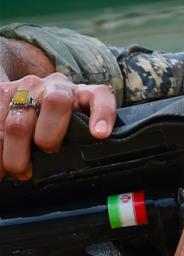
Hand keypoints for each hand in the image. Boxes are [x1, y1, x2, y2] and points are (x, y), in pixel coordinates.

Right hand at [0, 73, 115, 179]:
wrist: (28, 96)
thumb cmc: (59, 122)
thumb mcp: (75, 128)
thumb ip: (81, 138)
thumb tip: (82, 168)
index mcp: (82, 94)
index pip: (99, 96)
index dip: (102, 113)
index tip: (100, 134)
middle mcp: (55, 86)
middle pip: (56, 103)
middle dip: (49, 136)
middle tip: (47, 151)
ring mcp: (27, 88)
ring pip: (18, 121)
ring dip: (16, 152)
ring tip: (19, 169)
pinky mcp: (2, 93)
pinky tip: (2, 166)